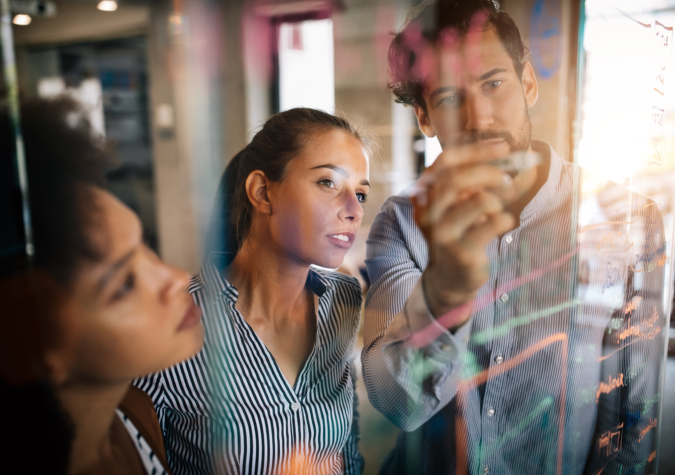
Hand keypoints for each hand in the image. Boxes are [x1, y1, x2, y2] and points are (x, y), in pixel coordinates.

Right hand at [411, 142, 514, 328]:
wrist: (449, 278)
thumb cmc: (461, 233)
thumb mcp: (463, 203)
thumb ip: (483, 181)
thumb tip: (525, 159)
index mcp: (426, 193)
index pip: (445, 161)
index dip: (475, 151)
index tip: (503, 146)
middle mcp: (428, 211)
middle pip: (458, 178)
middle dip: (489, 172)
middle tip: (507, 178)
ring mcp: (442, 232)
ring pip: (478, 200)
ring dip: (497, 199)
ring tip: (498, 208)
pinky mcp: (460, 250)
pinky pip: (492, 224)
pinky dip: (504, 219)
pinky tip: (501, 224)